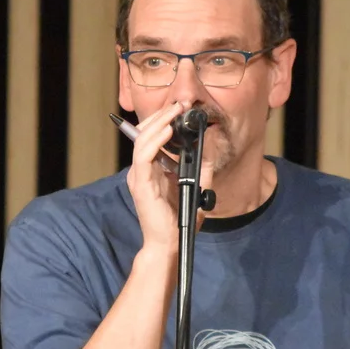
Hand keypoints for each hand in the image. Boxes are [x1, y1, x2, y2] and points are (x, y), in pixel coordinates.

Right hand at [126, 103, 215, 249]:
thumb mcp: (197, 186)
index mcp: (151, 169)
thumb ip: (203, 165)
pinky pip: (144, 155)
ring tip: (174, 111)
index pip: (151, 137)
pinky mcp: (140, 184)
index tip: (180, 108)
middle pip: (144, 133)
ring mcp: (139, 176)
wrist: (170, 244)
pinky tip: (168, 130)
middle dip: (161, 115)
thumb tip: (210, 142)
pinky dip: (156, 140)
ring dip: (159, 122)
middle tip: (179, 104)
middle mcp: (142, 170)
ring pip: (142, 139)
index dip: (163, 120)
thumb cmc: (179, 219)